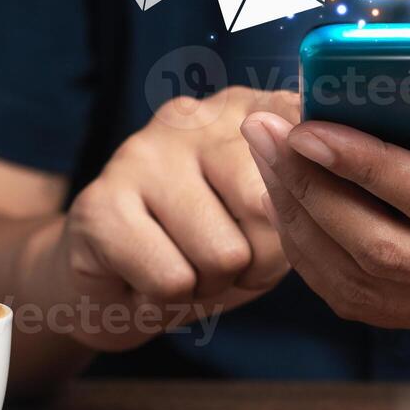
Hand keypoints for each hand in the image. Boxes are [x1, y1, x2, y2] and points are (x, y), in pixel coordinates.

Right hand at [36, 87, 298, 351]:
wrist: (115, 287)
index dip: (308, 201)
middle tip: (226, 258)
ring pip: (224, 254)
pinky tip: (147, 278)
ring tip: (185, 266)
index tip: (290, 217)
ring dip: (211, 284)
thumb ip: (305, 191)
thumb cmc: (211, 249)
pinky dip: (168, 300)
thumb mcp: (277, 220)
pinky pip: (172, 280)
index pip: (306, 142)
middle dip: (258, 260)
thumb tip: (310, 184)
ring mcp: (142, 152)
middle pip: (267, 207)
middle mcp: (197, 116)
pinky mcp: (99, 202)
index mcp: (252, 108)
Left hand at [241, 91, 409, 361]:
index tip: (310, 124)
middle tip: (263, 130)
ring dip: (302, 226)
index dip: (364, 165)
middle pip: (380, 248)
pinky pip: (372, 305)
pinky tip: (295, 212)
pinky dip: (321, 264)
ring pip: (364, 285)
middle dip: (308, 190)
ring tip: (265, 162)